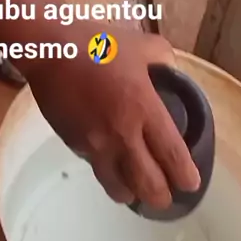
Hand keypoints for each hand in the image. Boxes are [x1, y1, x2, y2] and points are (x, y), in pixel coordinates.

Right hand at [28, 27, 200, 209]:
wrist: (51, 50)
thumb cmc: (97, 44)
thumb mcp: (141, 44)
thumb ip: (163, 59)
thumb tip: (171, 70)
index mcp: (144, 108)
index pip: (173, 156)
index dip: (185, 176)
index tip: (190, 183)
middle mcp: (122, 134)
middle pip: (149, 185)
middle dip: (162, 196)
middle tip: (166, 194)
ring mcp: (95, 143)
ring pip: (119, 188)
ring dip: (132, 192)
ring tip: (136, 187)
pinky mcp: (74, 144)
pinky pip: (96, 168)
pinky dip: (107, 171)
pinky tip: (109, 161)